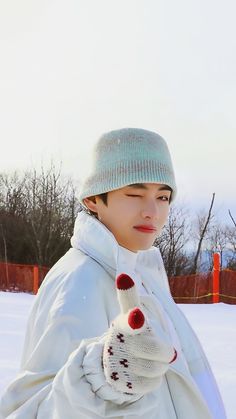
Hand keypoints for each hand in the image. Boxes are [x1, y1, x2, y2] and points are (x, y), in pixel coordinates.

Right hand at [103, 273, 176, 394]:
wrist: (111, 361)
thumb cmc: (128, 333)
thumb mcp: (128, 313)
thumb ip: (129, 296)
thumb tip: (124, 275)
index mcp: (123, 325)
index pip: (130, 321)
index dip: (135, 319)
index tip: (137, 316)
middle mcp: (119, 344)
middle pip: (157, 350)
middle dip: (164, 351)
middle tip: (160, 348)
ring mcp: (120, 365)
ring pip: (158, 368)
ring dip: (160, 365)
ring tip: (148, 359)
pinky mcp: (124, 384)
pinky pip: (152, 384)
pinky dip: (153, 378)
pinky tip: (143, 372)